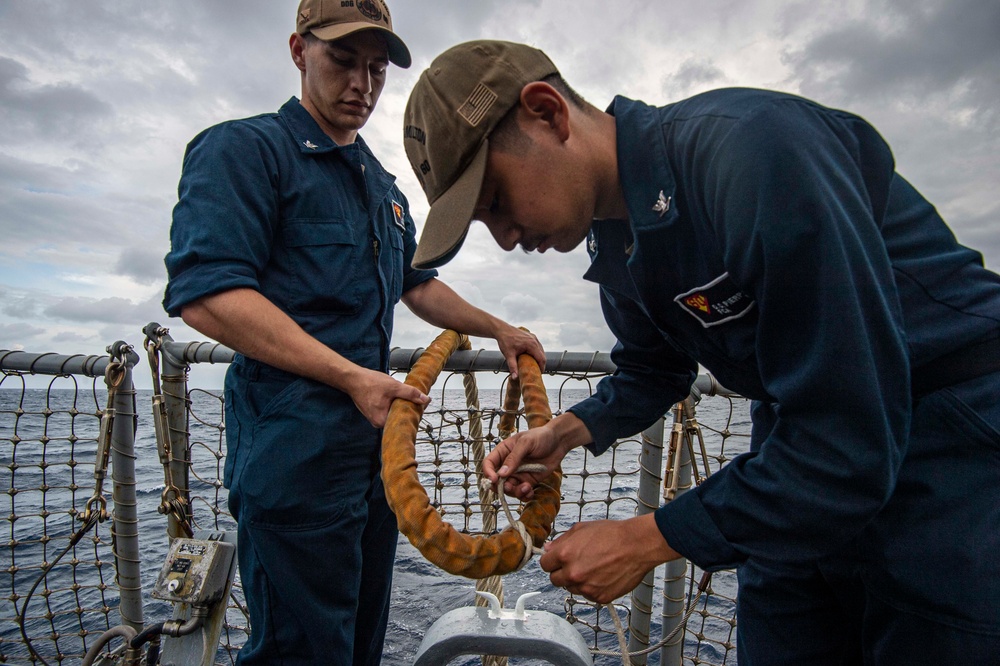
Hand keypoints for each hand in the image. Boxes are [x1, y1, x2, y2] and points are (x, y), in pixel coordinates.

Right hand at [348, 368, 429, 427]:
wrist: (353, 378)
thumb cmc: (368, 383)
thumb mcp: (393, 386)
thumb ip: (410, 393)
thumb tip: (425, 399)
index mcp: (382, 420)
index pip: (404, 422)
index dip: (414, 413)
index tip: (420, 405)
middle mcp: (378, 423)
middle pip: (399, 419)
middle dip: (408, 409)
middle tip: (414, 399)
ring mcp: (375, 418)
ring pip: (394, 414)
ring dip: (400, 406)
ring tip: (403, 397)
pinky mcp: (374, 413)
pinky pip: (388, 411)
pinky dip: (393, 404)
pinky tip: (394, 397)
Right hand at [483, 423, 567, 499]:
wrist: (559, 441)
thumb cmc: (541, 437)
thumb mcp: (526, 443)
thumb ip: (514, 458)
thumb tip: (502, 473)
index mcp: (503, 452)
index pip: (489, 464)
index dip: (488, 473)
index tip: (494, 480)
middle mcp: (508, 465)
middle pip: (497, 480)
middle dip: (502, 487)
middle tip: (510, 487)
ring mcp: (518, 474)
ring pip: (509, 489)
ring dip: (515, 492)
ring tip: (526, 487)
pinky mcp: (528, 481)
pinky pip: (522, 493)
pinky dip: (524, 495)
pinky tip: (530, 491)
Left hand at [494, 325, 544, 377]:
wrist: (501, 329)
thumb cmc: (505, 341)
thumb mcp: (508, 355)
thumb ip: (513, 366)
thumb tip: (515, 377)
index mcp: (531, 345)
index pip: (542, 359)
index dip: (542, 368)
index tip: (538, 374)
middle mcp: (534, 340)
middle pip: (542, 355)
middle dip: (540, 364)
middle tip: (536, 372)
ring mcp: (533, 337)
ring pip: (541, 350)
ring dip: (539, 358)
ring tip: (534, 366)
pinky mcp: (531, 336)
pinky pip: (537, 346)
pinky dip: (536, 353)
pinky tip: (531, 358)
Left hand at [539, 514, 680, 603]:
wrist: (637, 545)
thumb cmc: (611, 534)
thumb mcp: (582, 529)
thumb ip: (561, 540)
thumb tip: (547, 549)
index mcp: (565, 554)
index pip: (544, 565)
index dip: (551, 561)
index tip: (558, 560)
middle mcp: (573, 574)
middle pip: (554, 580)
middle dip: (561, 572)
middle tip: (576, 564)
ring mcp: (586, 588)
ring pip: (571, 588)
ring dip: (577, 581)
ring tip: (593, 568)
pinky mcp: (599, 598)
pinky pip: (587, 595)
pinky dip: (592, 588)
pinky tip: (602, 575)